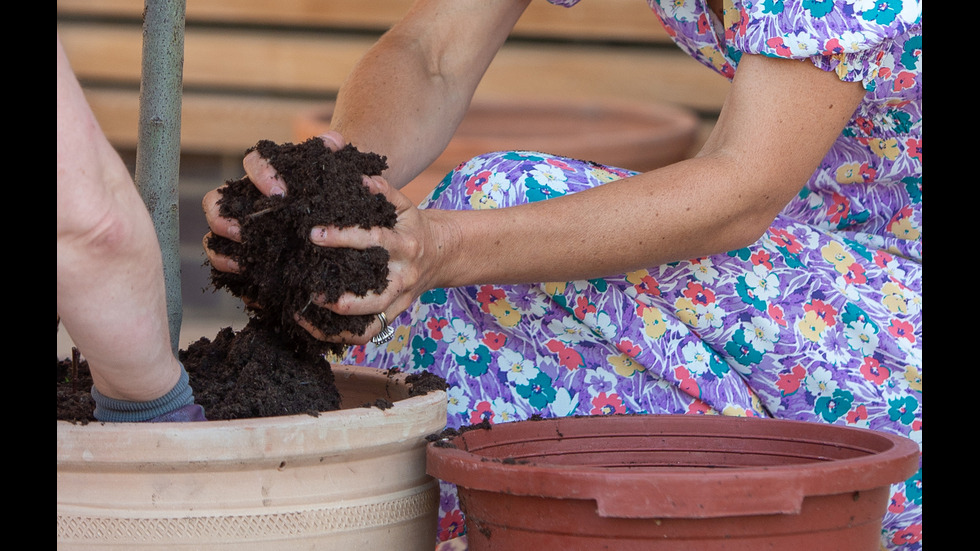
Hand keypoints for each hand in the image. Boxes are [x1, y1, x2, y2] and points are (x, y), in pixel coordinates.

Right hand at [201, 131, 347, 273]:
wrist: (338, 220)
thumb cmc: (332, 192)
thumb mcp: (337, 173)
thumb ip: (333, 155)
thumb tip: (333, 142)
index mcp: (268, 175)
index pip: (254, 163)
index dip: (262, 174)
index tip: (281, 193)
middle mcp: (246, 202)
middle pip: (215, 203)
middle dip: (222, 217)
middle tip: (242, 231)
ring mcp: (241, 232)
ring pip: (214, 239)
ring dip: (222, 251)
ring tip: (241, 263)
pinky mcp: (246, 260)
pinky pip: (230, 270)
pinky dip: (237, 280)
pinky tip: (253, 291)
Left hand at [299, 173, 442, 344]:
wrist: (442, 255)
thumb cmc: (413, 227)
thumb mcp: (403, 205)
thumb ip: (382, 190)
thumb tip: (359, 177)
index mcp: (405, 245)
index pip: (374, 241)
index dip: (343, 238)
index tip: (314, 234)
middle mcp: (403, 276)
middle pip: (374, 293)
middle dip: (341, 294)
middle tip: (309, 287)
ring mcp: (399, 300)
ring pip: (372, 320)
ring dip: (338, 322)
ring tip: (305, 312)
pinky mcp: (393, 314)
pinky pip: (368, 334)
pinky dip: (341, 336)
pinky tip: (314, 328)